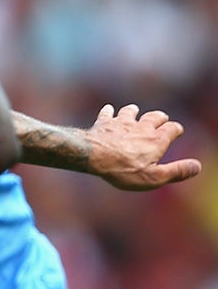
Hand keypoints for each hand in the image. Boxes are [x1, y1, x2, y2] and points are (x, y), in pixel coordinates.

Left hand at [85, 104, 201, 189]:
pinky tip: (108, 110)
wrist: (93, 156)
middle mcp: (141, 127)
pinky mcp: (103, 123)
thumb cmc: (123, 169)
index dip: (176, 130)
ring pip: (131, 111)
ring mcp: (121, 123)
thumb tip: (196, 167)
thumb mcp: (154, 177)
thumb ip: (176, 171)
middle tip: (161, 119)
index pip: (173, 128)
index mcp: (156, 139)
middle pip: (155, 116)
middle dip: (159, 117)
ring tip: (134, 111)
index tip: (176, 131)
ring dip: (134, 111)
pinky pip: (107, 113)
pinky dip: (109, 111)